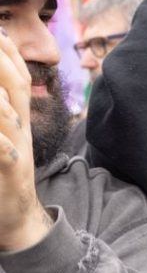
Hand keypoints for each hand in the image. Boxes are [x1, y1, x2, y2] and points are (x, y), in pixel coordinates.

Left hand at [0, 32, 49, 251]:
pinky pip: (2, 150)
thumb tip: (1, 94)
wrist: (16, 220)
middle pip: (13, 85)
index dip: (7, 52)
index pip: (16, 77)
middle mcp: (20, 128)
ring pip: (6, 112)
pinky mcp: (9, 171)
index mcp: (17, 118)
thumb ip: (2, 113)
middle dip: (0, 61)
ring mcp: (16, 148)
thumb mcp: (3, 140)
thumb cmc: (1, 177)